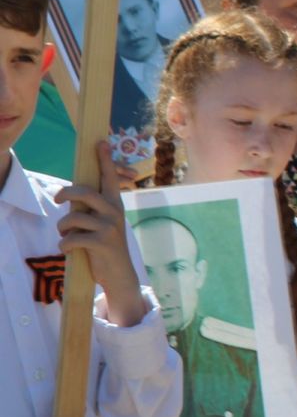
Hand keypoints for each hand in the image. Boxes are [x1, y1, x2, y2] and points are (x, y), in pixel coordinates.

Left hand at [54, 144, 142, 323]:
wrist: (118, 273)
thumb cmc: (105, 245)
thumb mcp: (103, 223)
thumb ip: (92, 208)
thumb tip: (71, 194)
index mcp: (115, 204)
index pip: (109, 177)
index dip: (104, 160)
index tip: (100, 142)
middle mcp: (114, 212)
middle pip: (84, 192)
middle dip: (66, 193)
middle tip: (58, 199)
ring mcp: (109, 227)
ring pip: (73, 218)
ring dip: (62, 229)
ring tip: (66, 236)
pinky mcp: (101, 243)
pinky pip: (71, 239)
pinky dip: (64, 245)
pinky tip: (70, 250)